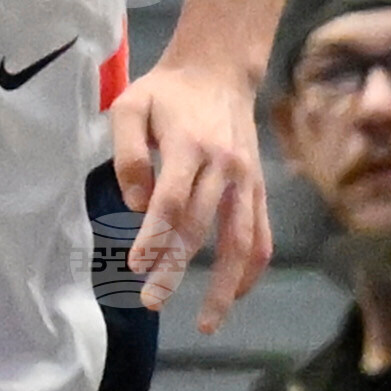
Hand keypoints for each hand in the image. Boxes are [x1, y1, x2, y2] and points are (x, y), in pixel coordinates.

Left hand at [109, 43, 273, 323]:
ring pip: (240, 240)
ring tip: (206, 322)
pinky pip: (262, 234)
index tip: (137, 265)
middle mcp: (223, 165)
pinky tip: (238, 294)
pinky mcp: (257, 187)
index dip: (155, 236)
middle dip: (175, 268)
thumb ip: (128, 152)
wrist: (219, 69)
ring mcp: (246, 179)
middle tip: (151, 301)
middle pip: (200, 226)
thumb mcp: (131, 105)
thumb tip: (137, 205)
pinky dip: (253, 267)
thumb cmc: (167, 91)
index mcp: (190, 144)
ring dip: (225, 285)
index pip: (172, 201)